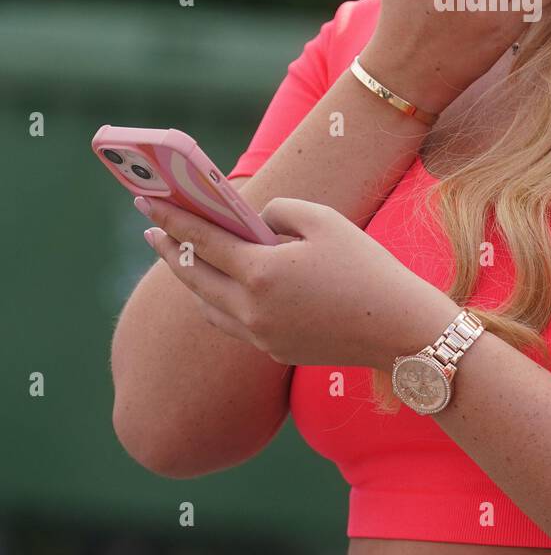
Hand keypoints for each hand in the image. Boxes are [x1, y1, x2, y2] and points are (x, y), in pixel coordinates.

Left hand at [138, 194, 459, 368]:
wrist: (400, 330)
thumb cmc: (366, 267)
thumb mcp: (324, 221)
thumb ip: (278, 212)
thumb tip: (253, 223)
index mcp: (261, 273)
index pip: (202, 240)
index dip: (172, 219)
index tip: (146, 203)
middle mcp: (252, 310)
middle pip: (195, 279)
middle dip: (170, 251)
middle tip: (152, 230)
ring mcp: (262, 336)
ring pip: (209, 306)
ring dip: (193, 281)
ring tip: (184, 259)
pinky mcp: (276, 351)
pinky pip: (234, 323)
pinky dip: (219, 302)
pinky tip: (223, 289)